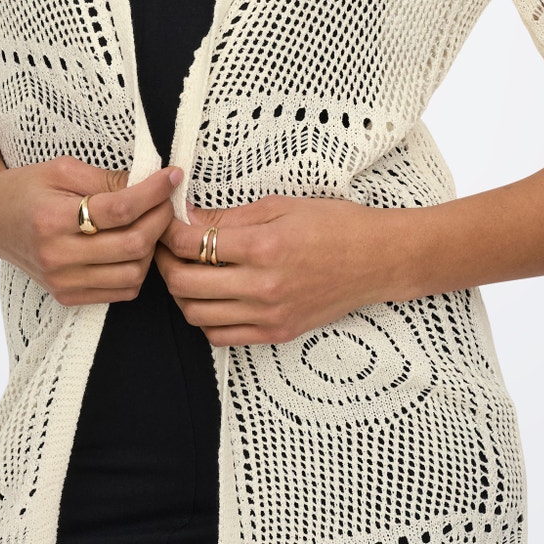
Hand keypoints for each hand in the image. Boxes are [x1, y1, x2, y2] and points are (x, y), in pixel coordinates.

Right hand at [0, 159, 181, 305]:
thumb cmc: (28, 188)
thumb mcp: (63, 169)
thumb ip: (107, 178)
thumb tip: (152, 182)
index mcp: (52, 219)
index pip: (120, 209)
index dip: (154, 192)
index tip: (172, 176)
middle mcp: (56, 256)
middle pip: (132, 245)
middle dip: (161, 219)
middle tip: (168, 200)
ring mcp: (61, 281)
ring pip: (133, 274)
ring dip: (153, 247)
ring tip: (152, 222)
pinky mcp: (67, 296)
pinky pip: (121, 292)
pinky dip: (138, 270)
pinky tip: (136, 246)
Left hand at [154, 192, 397, 345]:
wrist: (378, 260)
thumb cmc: (336, 225)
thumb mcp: (281, 206)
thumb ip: (231, 218)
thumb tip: (189, 219)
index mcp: (263, 247)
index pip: (190, 244)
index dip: (168, 232)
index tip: (165, 223)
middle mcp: (263, 286)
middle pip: (184, 283)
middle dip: (164, 262)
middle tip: (165, 247)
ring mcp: (269, 315)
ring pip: (196, 314)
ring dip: (181, 293)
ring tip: (186, 271)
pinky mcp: (277, 333)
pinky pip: (221, 336)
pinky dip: (205, 319)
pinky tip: (211, 298)